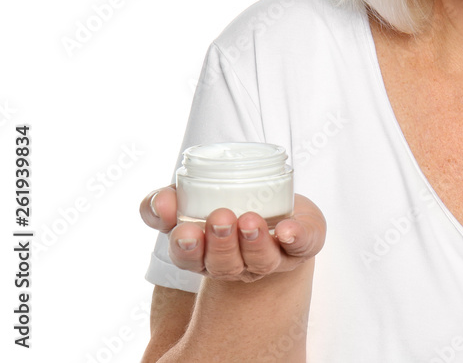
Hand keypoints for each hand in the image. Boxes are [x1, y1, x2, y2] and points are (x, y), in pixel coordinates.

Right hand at [139, 185, 325, 283]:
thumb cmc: (228, 202)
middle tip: (220, 218)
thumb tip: (161, 200)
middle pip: (224, 265)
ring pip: (260, 261)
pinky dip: (296, 237)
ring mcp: (270, 258)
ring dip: (254, 242)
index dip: (185, 247)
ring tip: (250, 221)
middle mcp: (236, 264)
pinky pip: (302, 245)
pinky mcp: (301, 245)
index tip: (184, 229)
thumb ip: (167, 198)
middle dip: (221, 244)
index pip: (189, 258)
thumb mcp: (190, 196)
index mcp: (205, 254)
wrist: (280, 206)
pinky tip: (288, 231)